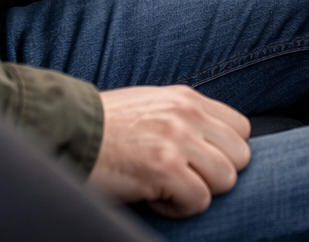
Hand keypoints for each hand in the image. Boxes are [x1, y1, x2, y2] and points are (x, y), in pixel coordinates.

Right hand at [89, 85, 251, 217]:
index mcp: (188, 99)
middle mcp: (188, 115)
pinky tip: (153, 198)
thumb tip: (216, 142)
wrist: (67, 131)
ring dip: (199, 192)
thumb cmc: (106, 125)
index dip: (224, 153)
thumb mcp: (154, 106)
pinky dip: (178, 209)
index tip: (198, 163)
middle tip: (183, 179)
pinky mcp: (164, 168)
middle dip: (215, 175)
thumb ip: (186, 118)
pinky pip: (199, 201)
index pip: (241, 129)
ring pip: (226, 180)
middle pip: (240, 157)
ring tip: (167, 188)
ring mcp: (177, 140)